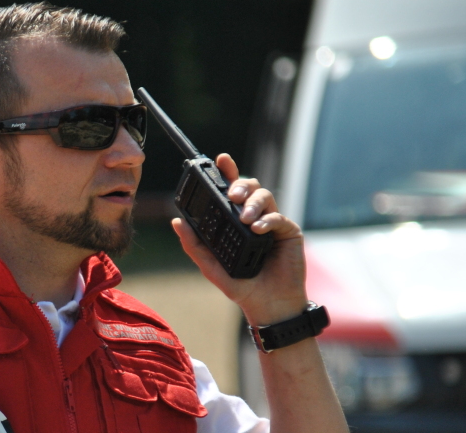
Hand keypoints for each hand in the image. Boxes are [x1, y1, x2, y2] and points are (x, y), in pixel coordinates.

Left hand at [170, 153, 307, 325]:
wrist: (267, 305)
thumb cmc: (241, 286)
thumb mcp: (211, 265)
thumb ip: (193, 244)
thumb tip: (176, 221)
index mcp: (235, 220)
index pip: (231, 190)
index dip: (227, 172)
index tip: (221, 159)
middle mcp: (254, 217)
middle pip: (250, 186)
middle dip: (240, 184)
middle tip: (233, 195)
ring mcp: (272, 223)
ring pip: (265, 196)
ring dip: (253, 203)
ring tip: (245, 217)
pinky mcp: (288, 232)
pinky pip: (279, 217)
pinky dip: (268, 220)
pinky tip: (259, 229)